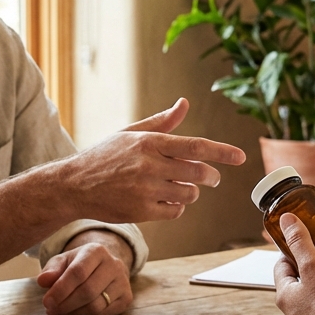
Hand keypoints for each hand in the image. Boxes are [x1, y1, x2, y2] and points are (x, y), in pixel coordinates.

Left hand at [36, 234, 132, 314]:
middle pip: (88, 291)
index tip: (46, 302)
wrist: (104, 267)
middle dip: (66, 304)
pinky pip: (103, 314)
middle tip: (51, 310)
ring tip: (61, 310)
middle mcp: (114, 264)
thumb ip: (51, 270)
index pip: (78, 272)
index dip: (61, 290)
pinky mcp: (126, 298)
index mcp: (96, 251)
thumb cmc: (78, 265)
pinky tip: (76, 311)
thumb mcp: (63, 262)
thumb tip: (42, 281)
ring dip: (74, 312)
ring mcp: (123, 282)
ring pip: (96, 305)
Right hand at [60, 98, 245, 223]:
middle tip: (211, 177)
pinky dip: (176, 207)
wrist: (73, 185)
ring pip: (189, 194)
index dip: (222, 151)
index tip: (241, 157)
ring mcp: (145, 189)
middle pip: (198, 172)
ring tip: (178, 187)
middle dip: (210, 176)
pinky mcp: (141, 211)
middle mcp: (149, 164)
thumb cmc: (104, 156)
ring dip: (190, 192)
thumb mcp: (130, 133)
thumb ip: (161, 122)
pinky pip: (175, 210)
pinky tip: (164, 200)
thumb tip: (184, 103)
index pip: (195, 146)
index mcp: (149, 142)